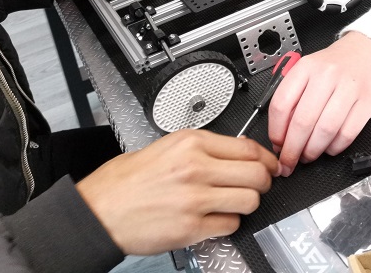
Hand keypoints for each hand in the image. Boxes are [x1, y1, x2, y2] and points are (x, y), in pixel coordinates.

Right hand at [76, 129, 279, 255]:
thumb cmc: (125, 180)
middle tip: (259, 184)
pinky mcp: (192, 228)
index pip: (248, 147)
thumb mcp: (164, 146)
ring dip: (247, 203)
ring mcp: (195, 199)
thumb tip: (233, 151)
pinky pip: (230, 225)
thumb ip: (200, 147)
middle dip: (263, 181)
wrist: (100, 210)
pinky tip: (215, 218)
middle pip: (256, 174)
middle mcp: (196, 167)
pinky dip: (228, 223)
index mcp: (190, 142)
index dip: (266, 158)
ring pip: (250, 200)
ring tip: (234, 202)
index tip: (270, 163)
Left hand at [268, 32, 370, 174]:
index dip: (275, 131)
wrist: (368, 51)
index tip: (276, 145)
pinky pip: (347, 134)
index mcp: (306, 67)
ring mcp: (348, 89)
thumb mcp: (308, 69)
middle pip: (302, 121)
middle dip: (292, 149)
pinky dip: (334, 148)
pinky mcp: (367, 102)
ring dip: (313, 151)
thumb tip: (280, 133)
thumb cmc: (334, 65)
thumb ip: (293, 96)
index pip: (281, 103)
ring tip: (307, 156)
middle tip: (288, 161)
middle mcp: (326, 76)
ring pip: (325, 130)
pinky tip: (328, 148)